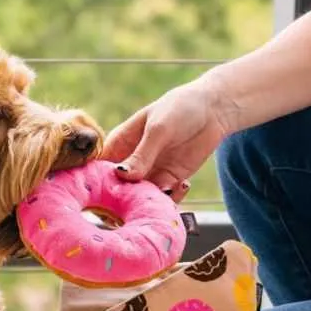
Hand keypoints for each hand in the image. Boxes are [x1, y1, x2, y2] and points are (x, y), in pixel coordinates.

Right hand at [101, 77, 233, 197]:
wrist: (214, 110)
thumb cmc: (180, 107)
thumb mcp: (159, 129)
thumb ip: (142, 154)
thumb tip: (122, 175)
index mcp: (118, 145)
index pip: (97, 169)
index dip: (96, 185)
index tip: (107, 195)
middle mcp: (129, 163)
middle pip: (114, 192)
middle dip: (123, 202)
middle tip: (140, 201)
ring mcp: (147, 175)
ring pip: (137, 201)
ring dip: (150, 202)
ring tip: (168, 190)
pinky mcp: (167, 182)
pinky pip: (161, 201)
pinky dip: (171, 200)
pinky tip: (183, 184)